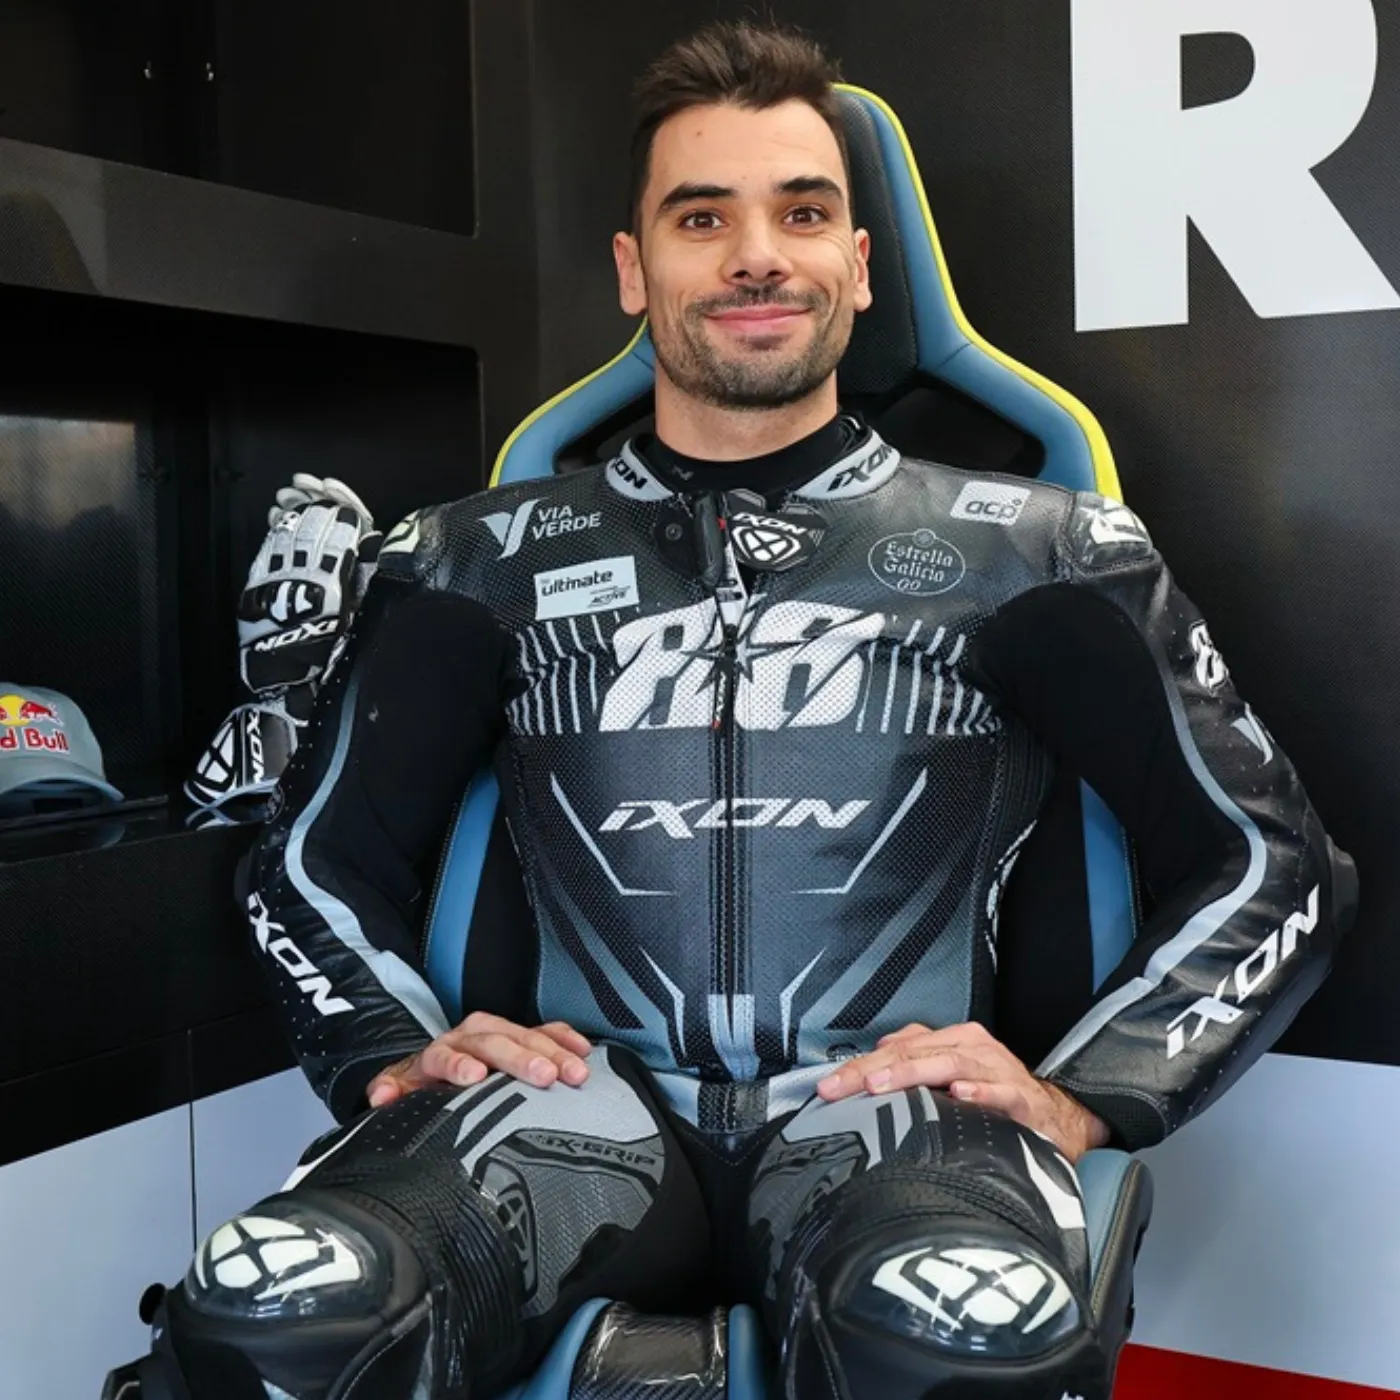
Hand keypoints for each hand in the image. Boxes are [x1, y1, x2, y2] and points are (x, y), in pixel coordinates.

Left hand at [367, 1012, 591, 1107]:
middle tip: (545, 1076)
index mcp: (438, 1052)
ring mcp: (499, 1033)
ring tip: (575, 1072)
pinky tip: (583, 1050)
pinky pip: (546, 1030)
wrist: (439, 1065)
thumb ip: (392, 1092)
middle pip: (495, 1042)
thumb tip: (382, 1097)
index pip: (444, 1054)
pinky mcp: (521, 1035)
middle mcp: (470, 1036)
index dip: (458, 1063)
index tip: (474, 1076)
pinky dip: (565, 1039)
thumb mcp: (403, 1089)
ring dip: (553, 1053)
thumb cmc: (426, 1084)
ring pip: (525, 1036)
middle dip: (521, 1058)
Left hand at [815, 1021, 1109, 1162]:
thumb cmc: (996, 1100)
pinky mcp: (1023, 1097)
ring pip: (949, 1063)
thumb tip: (868, 1074)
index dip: (858, 1066)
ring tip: (884, 1084)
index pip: (895, 1048)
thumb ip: (913, 1072)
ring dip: (913, 1071)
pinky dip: (980, 1092)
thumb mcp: (950, 1081)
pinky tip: (959, 1096)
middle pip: (914, 1051)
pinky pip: (1000, 1092)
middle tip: (843, 1087)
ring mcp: (996, 1070)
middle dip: (873, 1069)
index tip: (827, 1088)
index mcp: (950, 1042)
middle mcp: (970, 1048)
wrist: (1057, 1120)